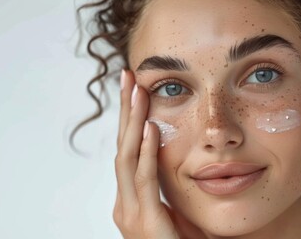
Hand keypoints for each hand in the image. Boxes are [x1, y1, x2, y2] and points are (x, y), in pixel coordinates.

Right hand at [113, 70, 180, 238]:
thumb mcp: (177, 209)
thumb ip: (170, 185)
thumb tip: (173, 155)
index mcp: (133, 198)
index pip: (129, 149)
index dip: (131, 117)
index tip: (137, 88)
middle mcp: (125, 203)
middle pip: (123, 146)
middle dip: (126, 110)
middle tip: (129, 76)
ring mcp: (130, 214)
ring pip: (127, 157)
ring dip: (133, 121)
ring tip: (137, 89)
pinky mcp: (144, 224)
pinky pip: (143, 181)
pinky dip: (145, 153)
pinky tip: (149, 128)